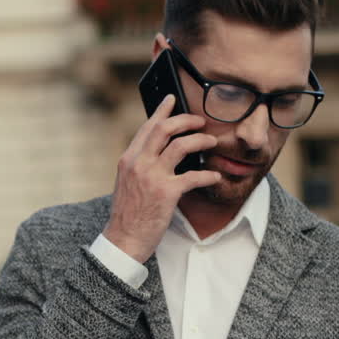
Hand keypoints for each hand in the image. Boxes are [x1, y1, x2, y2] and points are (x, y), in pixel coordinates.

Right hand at [102, 95, 220, 262]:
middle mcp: (138, 163)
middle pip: (164, 128)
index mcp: (128, 159)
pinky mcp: (166, 193)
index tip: (173, 98)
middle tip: (200, 121)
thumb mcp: (127, 183)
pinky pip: (193, 176)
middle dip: (186, 120)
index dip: (162, 110)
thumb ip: (140, 165)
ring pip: (181, 146)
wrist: (123, 239)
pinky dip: (208, 174)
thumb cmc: (129, 214)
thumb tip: (160, 151)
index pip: (147, 127)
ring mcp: (152, 177)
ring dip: (200, 141)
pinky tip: (215, 176)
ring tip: (211, 142)